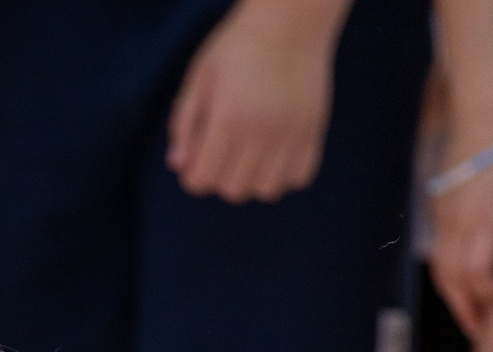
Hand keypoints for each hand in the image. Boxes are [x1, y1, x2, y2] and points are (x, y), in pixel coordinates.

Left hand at [165, 0, 344, 202]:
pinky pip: (299, 177)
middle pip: (234, 190)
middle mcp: (262, 131)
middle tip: (222, 152)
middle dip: (220, 178)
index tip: (196, 160)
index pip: (202, 180)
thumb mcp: (199, 79)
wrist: (290, 20)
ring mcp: (292, 133)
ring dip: (253, 180)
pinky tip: (274, 153)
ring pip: (267, 190)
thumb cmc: (237, 47)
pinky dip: (284, 174)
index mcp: (228, 119)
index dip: (193, 176)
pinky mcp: (314, 130)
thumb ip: (184, 124)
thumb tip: (178, 165)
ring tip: (248, 156)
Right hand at [428, 136, 492, 335]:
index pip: (476, 269)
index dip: (486, 291)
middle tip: (481, 330)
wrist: (483, 126)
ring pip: (439, 272)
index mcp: (487, 218)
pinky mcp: (437, 220)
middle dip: (465, 308)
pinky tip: (462, 291)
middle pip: (452, 279)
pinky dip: (447, 280)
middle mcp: (459, 224)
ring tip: (471, 319)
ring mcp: (443, 223)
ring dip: (453, 298)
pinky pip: (436, 259)